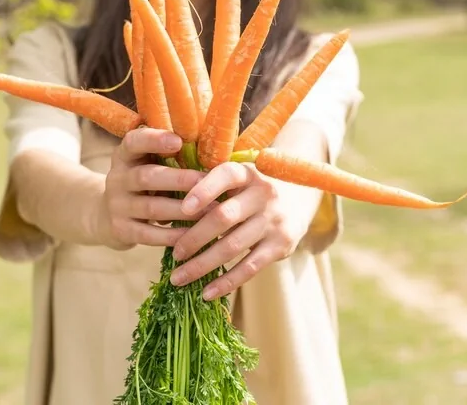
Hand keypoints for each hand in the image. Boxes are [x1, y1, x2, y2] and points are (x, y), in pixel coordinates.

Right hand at [99, 127, 205, 249]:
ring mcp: (117, 206)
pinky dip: (172, 235)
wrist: (105, 215)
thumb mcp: (145, 163)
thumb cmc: (141, 182)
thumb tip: (210, 147)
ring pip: (151, 208)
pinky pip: (149, 234)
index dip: (154, 140)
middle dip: (179, 180)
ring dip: (183, 209)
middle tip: (208, 181)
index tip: (178, 141)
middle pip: (146, 177)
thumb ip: (168, 155)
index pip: (133, 142)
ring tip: (211, 210)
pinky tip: (193, 234)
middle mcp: (117, 178)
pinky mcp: (121, 230)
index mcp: (125, 156)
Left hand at [168, 162, 302, 300]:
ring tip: (179, 278)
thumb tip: (166, 213)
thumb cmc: (250, 189)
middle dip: (195, 238)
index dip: (203, 191)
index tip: (182, 209)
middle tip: (175, 254)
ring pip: (232, 246)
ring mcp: (274, 220)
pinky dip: (226, 282)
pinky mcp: (282, 244)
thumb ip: (209, 187)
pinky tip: (206, 293)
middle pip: (224, 217)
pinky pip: (250, 267)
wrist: (299, 196)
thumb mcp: (236, 179)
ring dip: (202, 265)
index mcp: (246, 173)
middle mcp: (263, 193)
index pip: (225, 176)